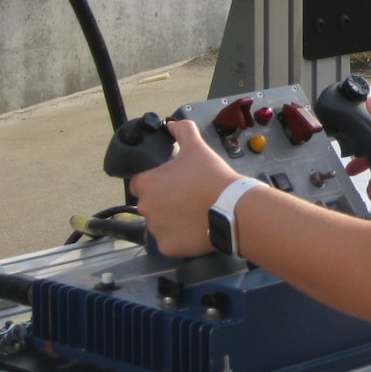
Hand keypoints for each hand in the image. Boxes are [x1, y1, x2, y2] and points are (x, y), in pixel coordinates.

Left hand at [128, 118, 240, 257]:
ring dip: (171, 219)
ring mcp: (155, 229)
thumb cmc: (212, 178)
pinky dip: (179, 236)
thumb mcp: (197, 148)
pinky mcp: (167, 247)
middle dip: (165, 201)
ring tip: (194, 212)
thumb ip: (182, 131)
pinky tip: (195, 226)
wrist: (231, 207)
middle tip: (187, 196)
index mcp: (147, 183)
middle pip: (149, 204)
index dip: (156, 181)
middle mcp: (145, 207)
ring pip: (159, 223)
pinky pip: (169, 241)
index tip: (173, 182)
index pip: (139, 182)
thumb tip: (172, 124)